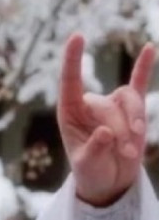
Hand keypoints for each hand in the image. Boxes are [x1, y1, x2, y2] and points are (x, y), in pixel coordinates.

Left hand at [58, 33, 155, 206]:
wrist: (109, 182)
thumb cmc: (91, 172)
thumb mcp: (88, 165)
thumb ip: (95, 149)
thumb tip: (105, 133)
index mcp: (70, 113)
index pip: (70, 82)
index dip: (73, 60)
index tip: (77, 36)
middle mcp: (90, 105)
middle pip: (111, 103)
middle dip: (121, 129)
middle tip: (124, 153)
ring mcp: (111, 105)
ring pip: (131, 100)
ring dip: (135, 124)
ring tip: (132, 151)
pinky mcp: (131, 111)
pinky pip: (139, 84)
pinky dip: (144, 67)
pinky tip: (150, 48)